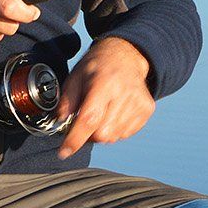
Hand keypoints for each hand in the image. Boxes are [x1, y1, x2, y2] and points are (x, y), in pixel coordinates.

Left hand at [56, 37, 155, 158]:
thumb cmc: (98, 66)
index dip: (75, 139)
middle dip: (88, 134)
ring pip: (113, 137)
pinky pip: (125, 134)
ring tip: (101, 112)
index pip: (90, 119)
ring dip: (102, 132)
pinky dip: (115, 129)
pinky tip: (113, 112)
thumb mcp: (75, 76)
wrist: (126, 55)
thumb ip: (66, 101)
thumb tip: (61, 123)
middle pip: (102, 133)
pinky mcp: (146, 109)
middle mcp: (124, 93)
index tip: (64, 152)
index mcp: (104, 83)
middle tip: (85, 120)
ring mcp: (138, 102)